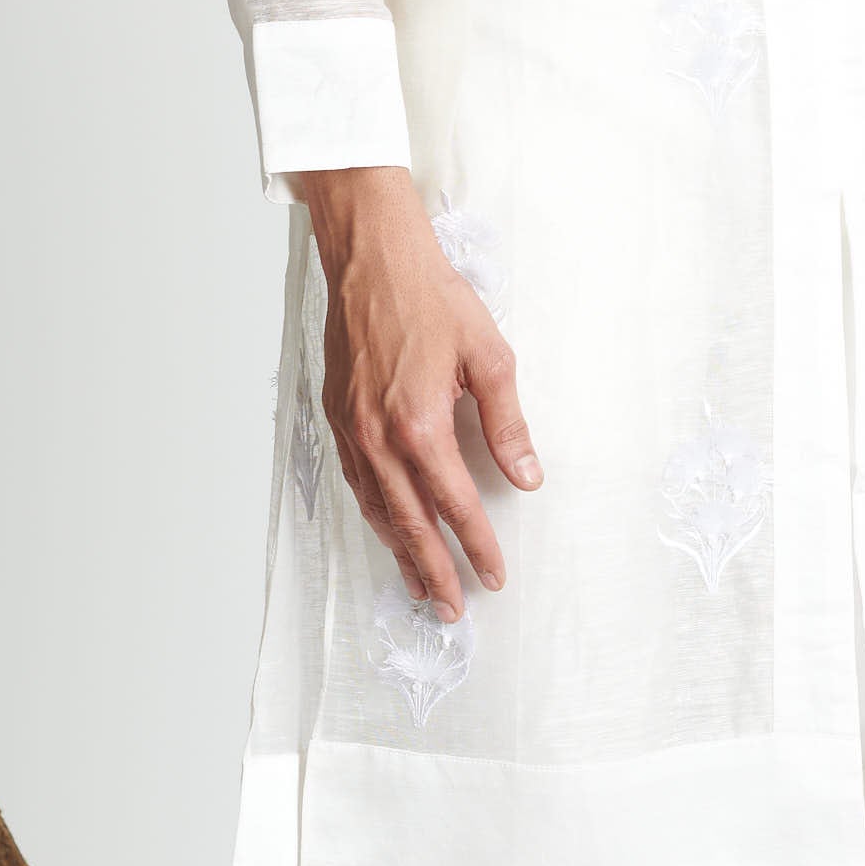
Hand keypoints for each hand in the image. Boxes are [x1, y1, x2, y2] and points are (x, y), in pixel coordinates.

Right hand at [292, 168, 538, 618]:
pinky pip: (357, 483)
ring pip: (377, 510)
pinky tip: (389, 528)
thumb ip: (507, 423)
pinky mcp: (337, 416)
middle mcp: (380, 437)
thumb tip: (527, 475)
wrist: (370, 257)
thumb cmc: (431, 297)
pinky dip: (375, 515)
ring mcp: (352, 430)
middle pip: (410, 523)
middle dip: (434, 570)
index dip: (477, 545)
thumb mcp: (488, 355)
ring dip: (400, 552)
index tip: (494, 575)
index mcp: (421, 425)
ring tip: (421, 585)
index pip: (456, 505)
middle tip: (452, 608)